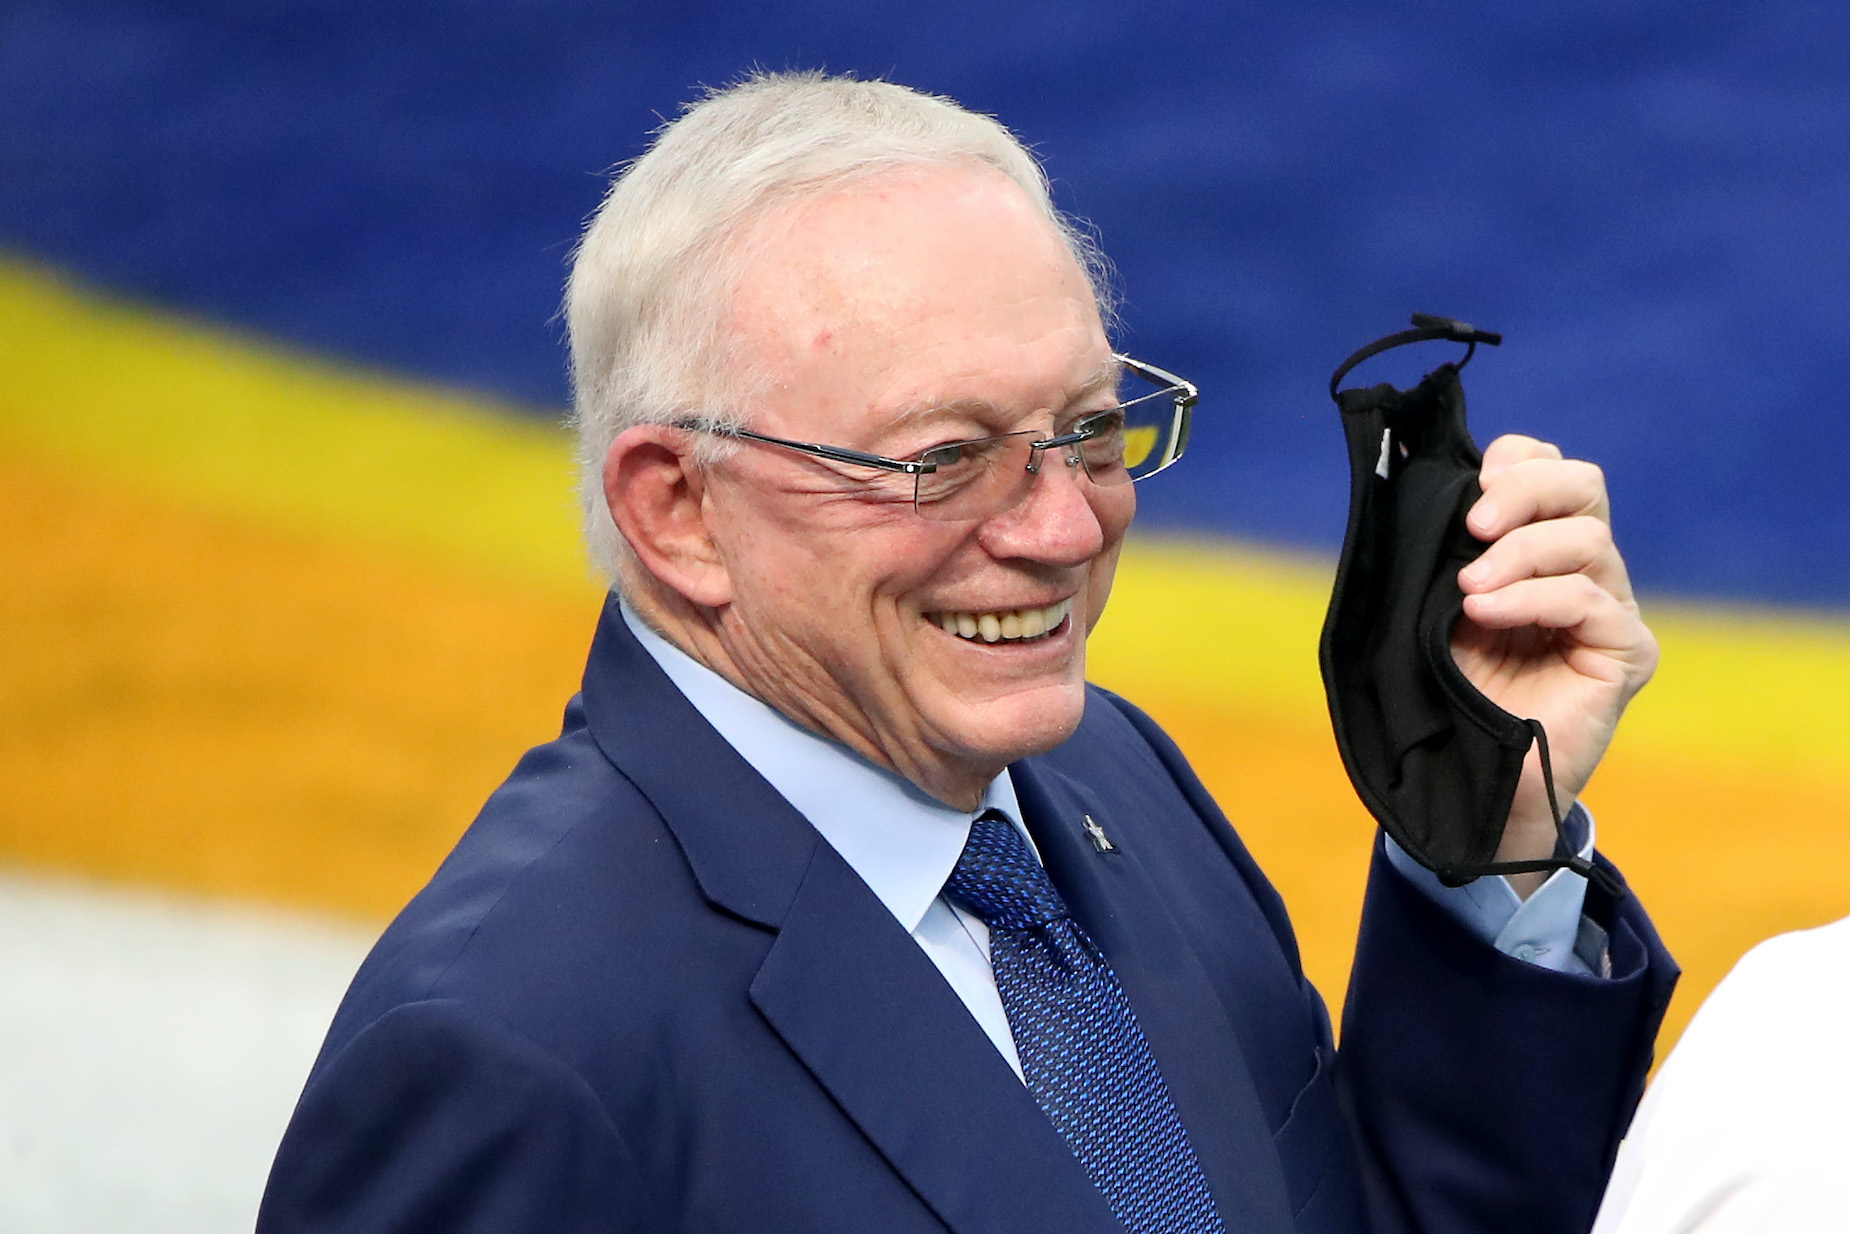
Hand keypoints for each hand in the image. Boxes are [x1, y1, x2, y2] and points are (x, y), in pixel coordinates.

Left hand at [1452, 435, 1657, 892]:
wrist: (1469, 774)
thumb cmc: (1446, 691)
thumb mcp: (1430, 605)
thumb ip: (1441, 551)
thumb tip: (1430, 487)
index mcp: (1538, 548)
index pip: (1549, 469)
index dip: (1514, 464)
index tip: (1467, 488)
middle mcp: (1582, 570)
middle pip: (1582, 485)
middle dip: (1524, 491)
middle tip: (1473, 523)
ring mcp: (1609, 609)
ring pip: (1588, 538)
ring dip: (1520, 553)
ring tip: (1469, 591)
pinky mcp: (1625, 652)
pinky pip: (1590, 601)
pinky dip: (1533, 598)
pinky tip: (1486, 614)